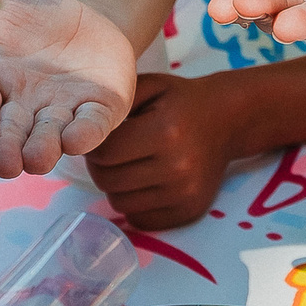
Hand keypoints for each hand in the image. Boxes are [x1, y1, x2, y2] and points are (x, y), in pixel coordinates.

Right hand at [0, 0, 136, 176]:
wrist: (84, 15)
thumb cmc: (32, 11)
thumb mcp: (4, 2)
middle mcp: (23, 104)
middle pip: (11, 132)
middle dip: (7, 150)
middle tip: (5, 164)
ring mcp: (60, 110)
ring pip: (49, 135)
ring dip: (43, 149)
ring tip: (37, 160)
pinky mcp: (99, 107)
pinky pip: (92, 124)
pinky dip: (85, 134)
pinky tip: (76, 140)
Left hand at [83, 73, 241, 228]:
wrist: (228, 120)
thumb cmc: (181, 102)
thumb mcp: (149, 86)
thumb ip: (113, 103)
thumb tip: (77, 132)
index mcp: (164, 131)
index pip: (103, 153)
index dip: (93, 145)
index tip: (103, 138)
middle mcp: (176, 166)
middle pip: (107, 180)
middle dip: (101, 166)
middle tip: (113, 153)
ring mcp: (184, 193)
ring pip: (119, 203)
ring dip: (117, 186)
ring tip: (130, 167)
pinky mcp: (188, 211)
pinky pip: (140, 219)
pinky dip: (135, 204)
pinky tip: (146, 183)